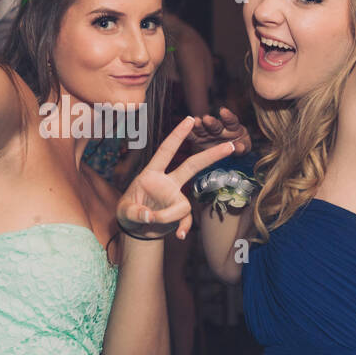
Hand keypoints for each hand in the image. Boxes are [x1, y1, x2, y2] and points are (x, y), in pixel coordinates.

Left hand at [117, 116, 235, 240]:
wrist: (136, 229)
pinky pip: (185, 219)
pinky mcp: (179, 212)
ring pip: (185, 203)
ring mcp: (175, 197)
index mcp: (151, 174)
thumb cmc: (128, 213)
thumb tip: (150, 215)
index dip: (177, 135)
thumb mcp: (125, 212)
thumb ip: (136, 213)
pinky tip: (178, 235)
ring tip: (151, 221)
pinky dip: (182, 227)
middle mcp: (167, 182)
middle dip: (211, 156)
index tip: (189, 119)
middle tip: (230, 146)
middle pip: (192, 166)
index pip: (166, 151)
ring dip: (169, 216)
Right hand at [187, 107, 250, 156]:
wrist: (230, 150)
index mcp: (233, 127)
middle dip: (211, 122)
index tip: (223, 111)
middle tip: (206, 119)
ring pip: (203, 129)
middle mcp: (220, 128)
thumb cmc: (239, 146)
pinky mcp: (200, 139)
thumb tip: (240, 147)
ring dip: (199, 126)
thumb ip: (242, 147)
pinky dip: (189, 134)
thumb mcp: (244, 147)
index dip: (227, 116)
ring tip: (195, 122)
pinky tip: (184, 132)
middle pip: (216, 125)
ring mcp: (209, 133)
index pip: (231, 121)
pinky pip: (194, 137)